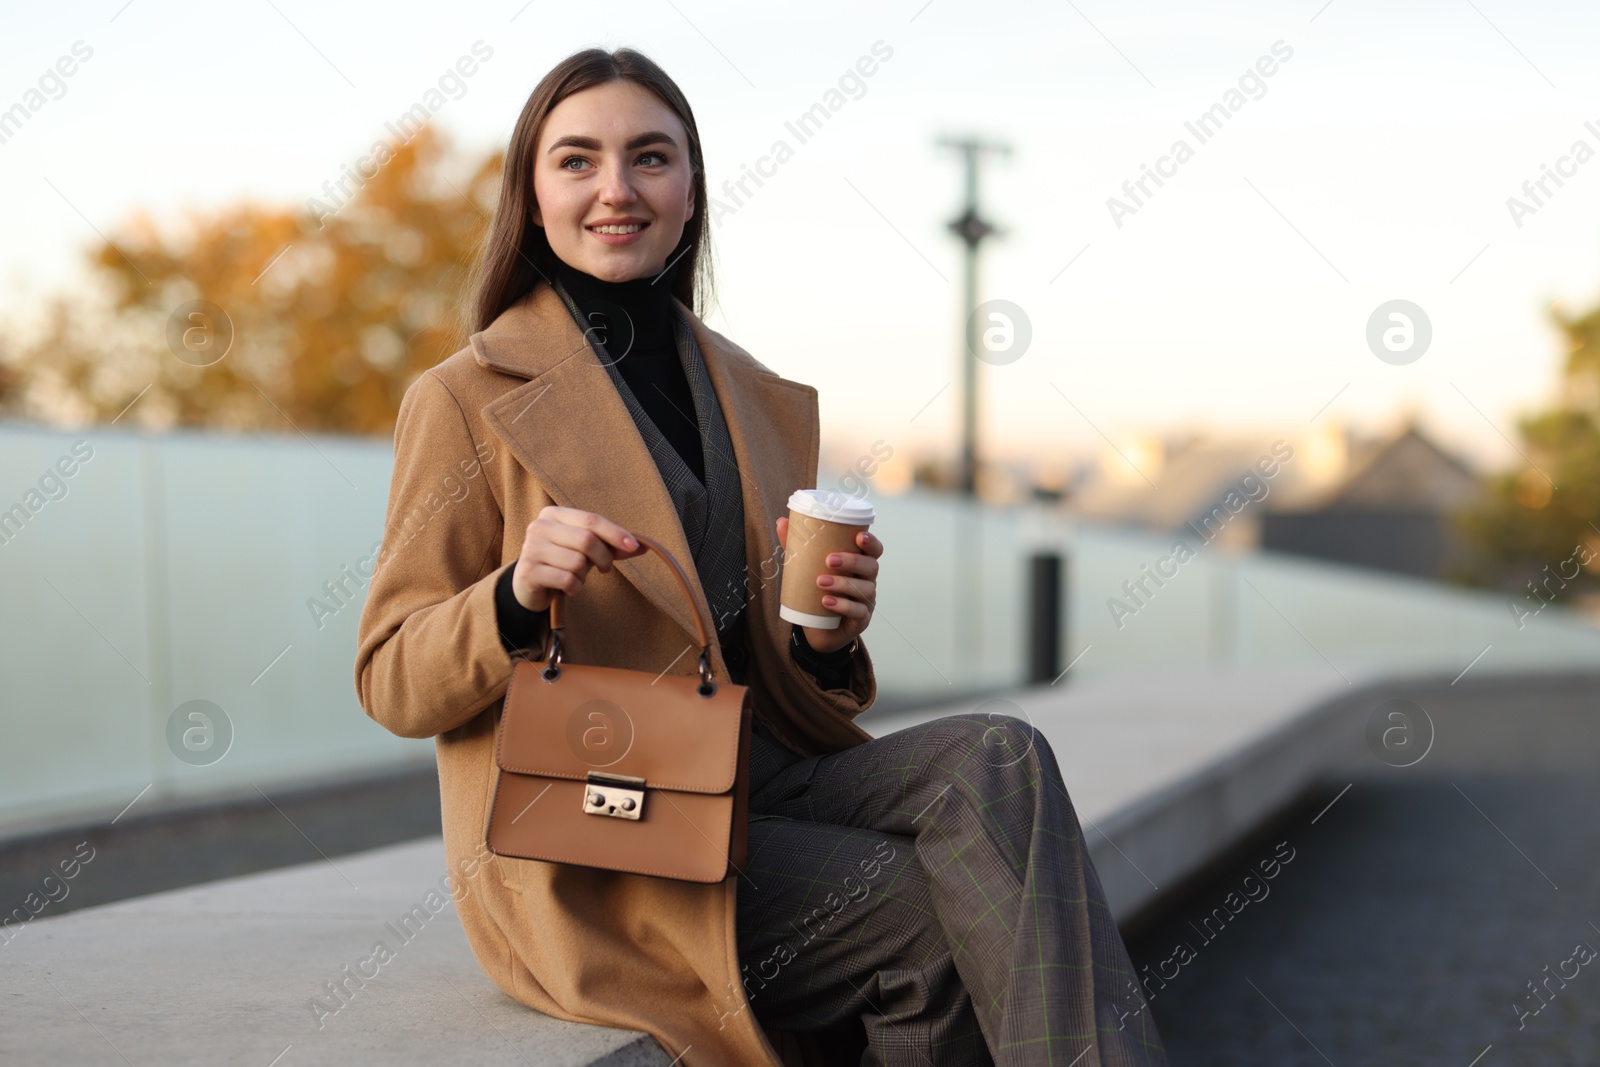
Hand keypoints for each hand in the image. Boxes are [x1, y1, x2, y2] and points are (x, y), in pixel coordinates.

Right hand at [512, 506, 647, 612]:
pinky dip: (575, 588)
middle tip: (606, 568)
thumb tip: (643, 546)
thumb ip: (611, 545)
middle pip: (586, 540)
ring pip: (577, 562)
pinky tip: (569, 587)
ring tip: (577, 576)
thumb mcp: (586, 549)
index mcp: (554, 514)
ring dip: (584, 575)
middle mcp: (539, 527)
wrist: (529, 584)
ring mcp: (531, 548)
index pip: (591, 519)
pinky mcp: (528, 571)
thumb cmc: (563, 561)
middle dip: (604, 557)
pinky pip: (566, 580)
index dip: (615, 533)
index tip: (634, 546)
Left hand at [776, 516, 881, 654]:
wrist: (815, 628)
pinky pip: (858, 612)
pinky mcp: (860, 620)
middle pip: (871, 567)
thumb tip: (782, 521)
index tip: (858, 536)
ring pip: (864, 589)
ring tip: (820, 582)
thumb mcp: (805, 568)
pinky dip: (843, 606)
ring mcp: (866, 602)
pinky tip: (827, 602)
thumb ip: (796, 546)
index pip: (874, 551)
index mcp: (859, 565)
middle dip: (852, 561)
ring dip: (843, 584)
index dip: (871, 542)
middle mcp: (867, 581)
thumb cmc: (815, 592)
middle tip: (828, 560)